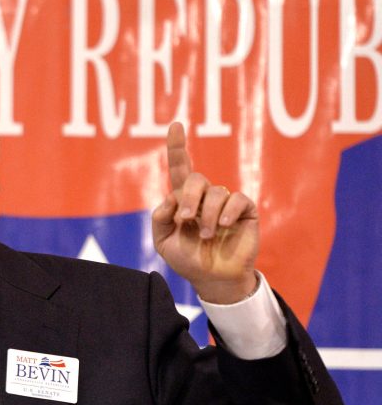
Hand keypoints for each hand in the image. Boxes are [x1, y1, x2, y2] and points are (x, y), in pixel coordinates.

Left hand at [152, 123, 258, 303]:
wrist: (213, 280)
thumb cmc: (188, 260)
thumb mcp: (163, 242)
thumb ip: (160, 218)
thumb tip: (170, 198)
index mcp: (184, 200)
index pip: (180, 169)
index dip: (177, 147)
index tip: (175, 125)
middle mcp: (205, 197)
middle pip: (196, 180)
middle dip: (189, 198)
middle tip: (186, 220)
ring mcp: (225, 204)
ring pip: (216, 192)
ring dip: (207, 215)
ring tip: (207, 235)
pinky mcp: (245, 211)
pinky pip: (237, 200)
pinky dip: (227, 212)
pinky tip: (223, 226)